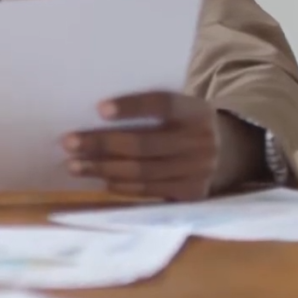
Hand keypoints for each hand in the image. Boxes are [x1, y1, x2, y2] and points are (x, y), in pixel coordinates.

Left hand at [62, 91, 219, 201]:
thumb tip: (97, 115)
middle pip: (143, 143)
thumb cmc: (185, 125)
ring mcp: (198, 170)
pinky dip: (121, 185)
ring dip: (103, 168)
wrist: (228, 154)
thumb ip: (151, 111)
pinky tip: (100, 179)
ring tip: (74, 165)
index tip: (99, 109)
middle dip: (101, 144)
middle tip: (69, 143)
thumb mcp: (181, 110)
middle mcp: (201, 141)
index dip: (131, 107)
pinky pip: (148, 190)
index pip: (162, 104)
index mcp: (196, 110)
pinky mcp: (192, 194)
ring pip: (141, 171)